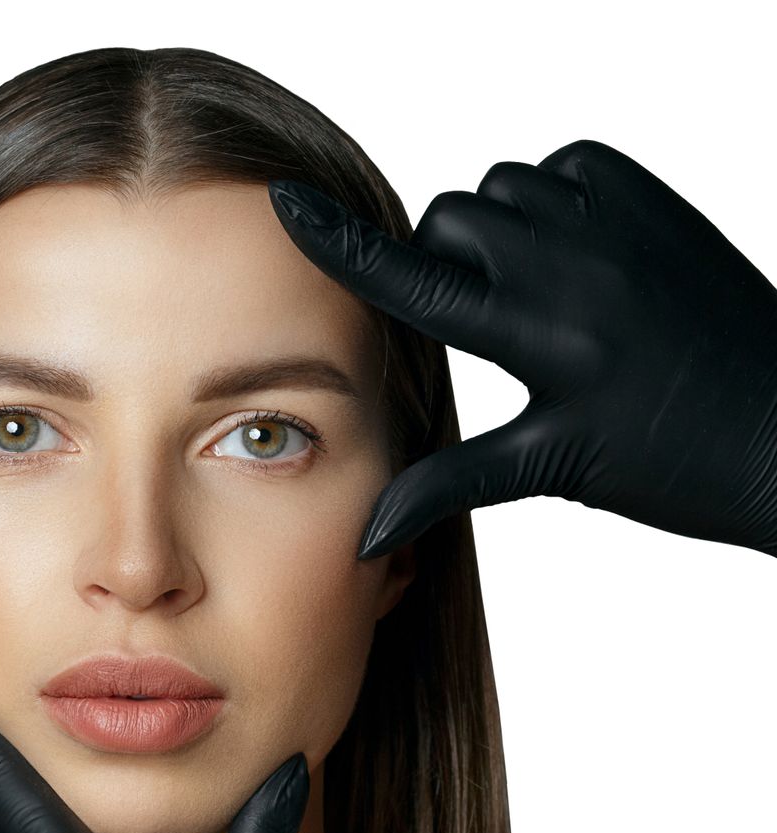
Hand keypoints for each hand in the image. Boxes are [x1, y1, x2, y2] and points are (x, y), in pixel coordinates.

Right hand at [267, 139, 776, 559]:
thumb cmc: (677, 463)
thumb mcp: (555, 470)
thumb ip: (449, 483)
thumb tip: (366, 537)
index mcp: (543, 336)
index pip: (414, 281)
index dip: (340, 244)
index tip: (287, 203)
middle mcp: (578, 265)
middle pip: (449, 223)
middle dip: (436, 260)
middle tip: (469, 318)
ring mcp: (621, 223)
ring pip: (501, 187)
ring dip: (490, 225)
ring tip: (522, 286)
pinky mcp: (655, 199)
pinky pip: (565, 164)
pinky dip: (549, 196)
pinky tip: (567, 251)